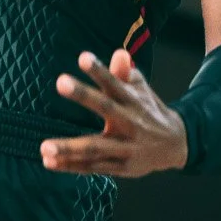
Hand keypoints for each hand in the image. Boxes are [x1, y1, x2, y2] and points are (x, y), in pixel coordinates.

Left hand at [42, 50, 188, 176]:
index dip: (100, 70)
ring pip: (95, 147)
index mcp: (134, 101)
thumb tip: (118, 53)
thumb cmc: (148, 111)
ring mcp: (126, 148)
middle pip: (106, 107)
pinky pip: (93, 167)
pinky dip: (71, 165)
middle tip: (60, 81)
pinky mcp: (122, 168)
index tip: (83, 57)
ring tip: (44, 147)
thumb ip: (125, 73)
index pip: (115, 82)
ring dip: (69, 148)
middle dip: (83, 95)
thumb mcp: (141, 90)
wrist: (175, 144)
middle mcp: (130, 123)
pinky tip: (49, 162)